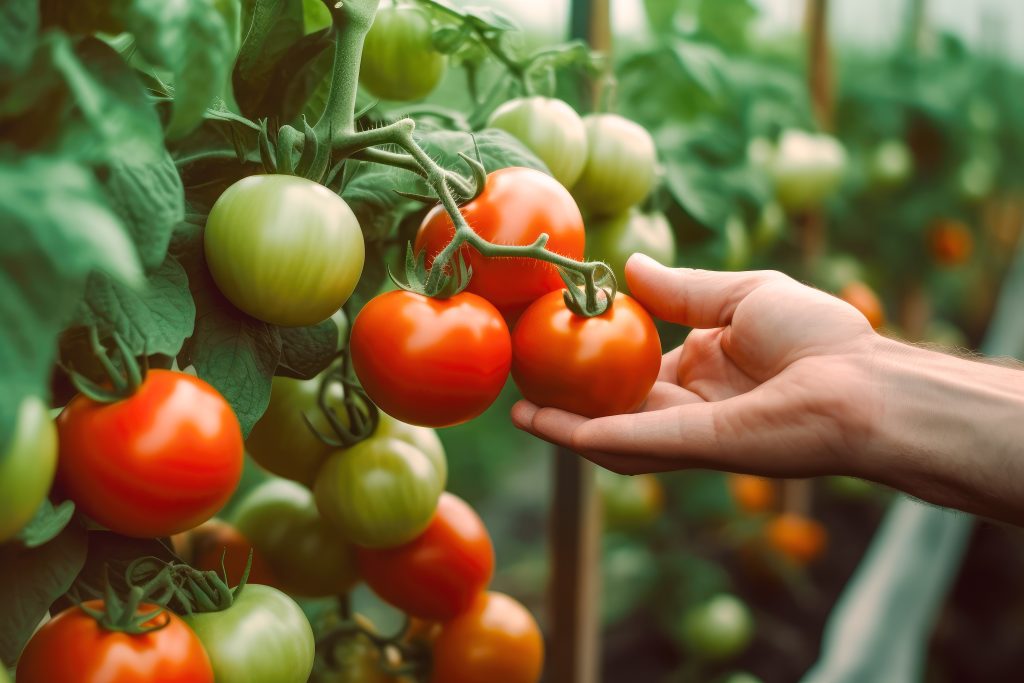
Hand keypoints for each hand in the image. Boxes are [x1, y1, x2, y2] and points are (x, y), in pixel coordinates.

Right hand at [511, 254, 882, 477]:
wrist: (861, 383)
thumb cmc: (818, 335)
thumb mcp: (740, 295)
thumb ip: (682, 290)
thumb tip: (628, 267)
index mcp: (703, 368)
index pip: (635, 367)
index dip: (594, 356)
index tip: (555, 337)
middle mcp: (687, 405)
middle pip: (613, 405)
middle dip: (567, 397)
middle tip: (522, 377)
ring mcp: (685, 430)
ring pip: (609, 433)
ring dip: (562, 425)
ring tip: (518, 408)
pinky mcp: (689, 445)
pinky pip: (624, 441)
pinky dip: (580, 434)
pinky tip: (540, 420)